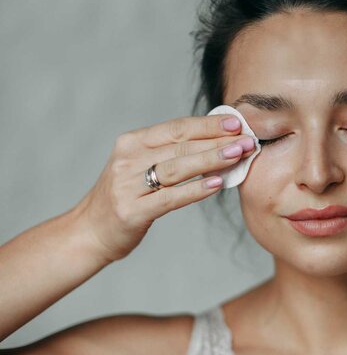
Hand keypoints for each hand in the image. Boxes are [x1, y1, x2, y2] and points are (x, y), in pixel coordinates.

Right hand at [72, 114, 255, 261]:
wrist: (89, 232)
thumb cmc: (127, 196)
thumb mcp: (141, 166)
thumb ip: (172, 152)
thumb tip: (220, 140)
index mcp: (132, 142)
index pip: (177, 127)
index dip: (209, 124)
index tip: (237, 122)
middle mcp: (128, 159)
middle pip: (181, 146)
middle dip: (218, 141)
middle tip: (248, 140)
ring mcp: (128, 185)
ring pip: (178, 168)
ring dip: (212, 159)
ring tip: (238, 155)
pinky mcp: (132, 211)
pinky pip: (171, 198)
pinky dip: (195, 189)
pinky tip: (218, 184)